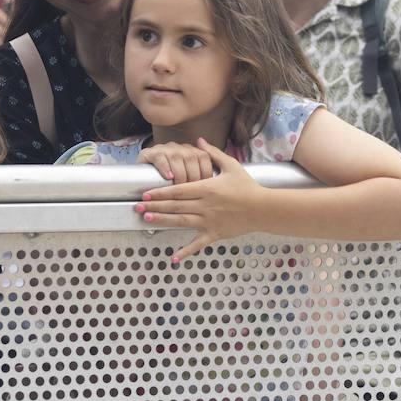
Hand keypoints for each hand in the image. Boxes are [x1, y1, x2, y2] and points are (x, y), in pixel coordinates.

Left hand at [135, 139, 264, 261]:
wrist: (263, 208)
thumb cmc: (248, 186)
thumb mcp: (232, 166)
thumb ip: (213, 154)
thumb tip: (199, 141)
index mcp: (207, 188)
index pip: (178, 190)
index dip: (160, 192)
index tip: (146, 192)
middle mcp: (205, 205)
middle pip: (175, 205)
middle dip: (154, 205)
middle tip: (137, 206)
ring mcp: (209, 221)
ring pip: (181, 221)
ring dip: (162, 220)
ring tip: (146, 219)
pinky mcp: (214, 233)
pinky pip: (197, 244)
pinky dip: (185, 252)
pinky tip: (173, 258)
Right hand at [138, 141, 215, 183]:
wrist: (142, 176)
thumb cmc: (172, 180)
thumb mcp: (190, 178)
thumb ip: (203, 177)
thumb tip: (216, 185)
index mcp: (193, 151)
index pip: (204, 157)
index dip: (206, 172)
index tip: (206, 187)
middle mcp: (180, 148)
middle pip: (192, 157)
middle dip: (193, 175)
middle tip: (193, 191)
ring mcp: (166, 149)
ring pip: (177, 157)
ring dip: (180, 174)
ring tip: (180, 187)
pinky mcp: (151, 153)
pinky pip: (160, 158)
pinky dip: (165, 168)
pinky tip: (168, 177)